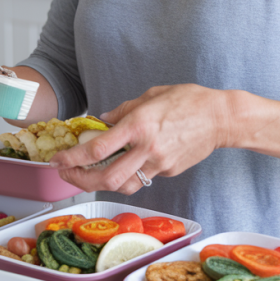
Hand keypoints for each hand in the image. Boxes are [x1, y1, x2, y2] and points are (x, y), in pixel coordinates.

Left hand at [49, 84, 229, 193]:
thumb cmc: (188, 100)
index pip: (98, 149)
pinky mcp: (169, 171)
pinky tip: (123, 163)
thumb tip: (104, 120)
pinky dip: (129, 173)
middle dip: (81, 180)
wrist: (221, 118)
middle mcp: (147, 148)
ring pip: (124, 185)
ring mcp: (160, 164)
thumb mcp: (151, 95)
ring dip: (102, 183)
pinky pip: (143, 177)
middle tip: (67, 174)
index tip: (58, 160)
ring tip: (88, 175)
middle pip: (107, 178)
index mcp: (139, 125)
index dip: (73, 158)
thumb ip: (124, 110)